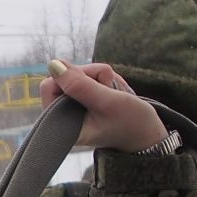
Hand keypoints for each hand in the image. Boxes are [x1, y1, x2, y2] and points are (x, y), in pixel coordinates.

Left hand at [43, 59, 166, 152]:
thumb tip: (53, 64)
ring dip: (100, 76)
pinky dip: (103, 78)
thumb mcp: (107, 102)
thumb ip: (80, 85)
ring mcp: (73, 107)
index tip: (96, 86)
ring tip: (114, 94)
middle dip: (90, 76)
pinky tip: (113, 91)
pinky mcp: (83, 99)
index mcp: (62, 125)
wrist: (146, 132)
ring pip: (79, 73)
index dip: (72, 77)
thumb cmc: (130, 122)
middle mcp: (63, 116)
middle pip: (64, 76)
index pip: (49, 86)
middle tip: (109, 90)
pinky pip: (89, 76)